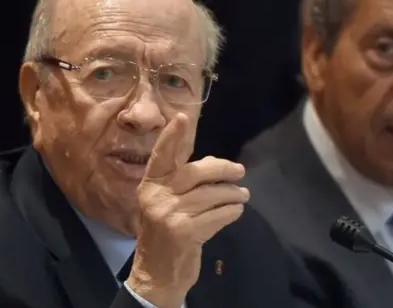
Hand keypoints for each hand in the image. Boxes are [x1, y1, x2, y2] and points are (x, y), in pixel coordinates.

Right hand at [127, 113, 248, 307]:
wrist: (157, 274)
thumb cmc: (165, 235)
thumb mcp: (164, 205)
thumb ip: (182, 184)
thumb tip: (215, 165)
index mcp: (150, 186)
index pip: (161, 157)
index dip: (171, 137)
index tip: (181, 117)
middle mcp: (156, 197)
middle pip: (195, 172)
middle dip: (222, 169)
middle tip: (240, 172)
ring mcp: (169, 215)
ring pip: (211, 194)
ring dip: (233, 194)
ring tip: (243, 196)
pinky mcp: (185, 232)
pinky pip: (218, 214)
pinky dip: (232, 212)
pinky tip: (235, 212)